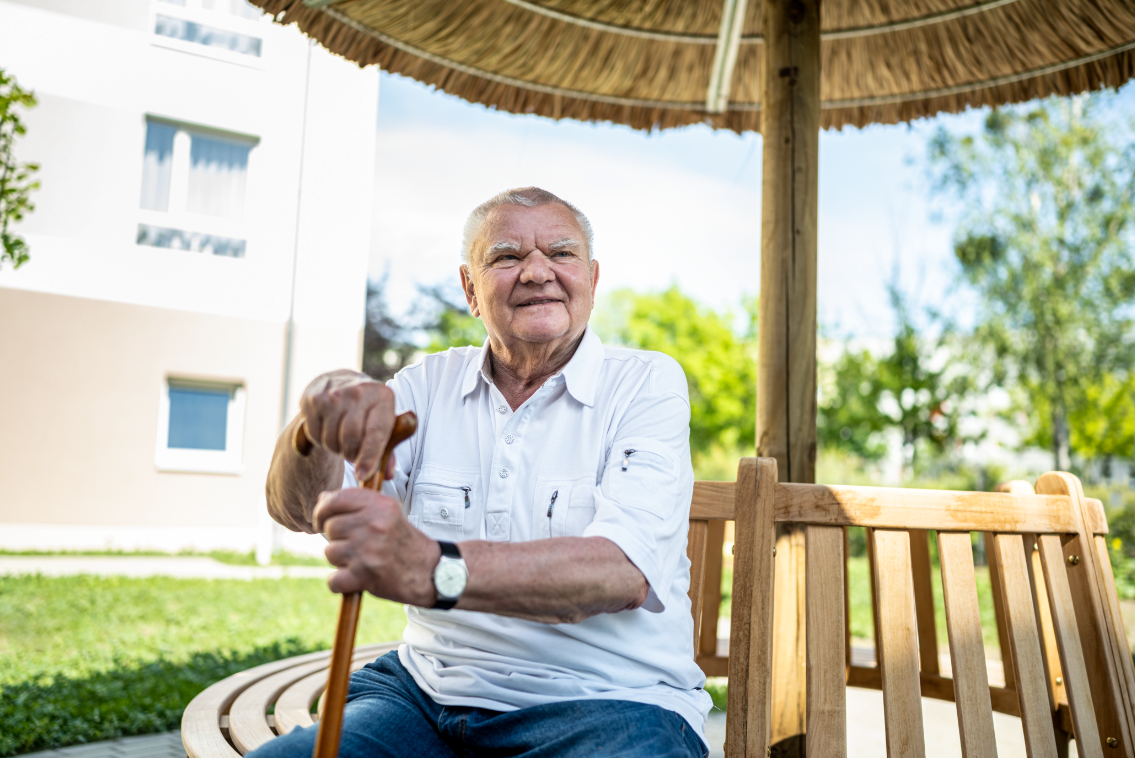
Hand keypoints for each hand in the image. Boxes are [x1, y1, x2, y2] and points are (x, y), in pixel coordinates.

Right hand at [299, 370, 396, 482]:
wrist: (341, 383)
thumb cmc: (367, 409)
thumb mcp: (382, 423)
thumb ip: (387, 449)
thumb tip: (387, 474)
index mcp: (383, 397)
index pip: (376, 433)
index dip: (370, 457)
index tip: (362, 476)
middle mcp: (359, 392)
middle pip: (351, 439)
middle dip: (351, 455)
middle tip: (353, 454)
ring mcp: (334, 394)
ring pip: (331, 439)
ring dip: (336, 448)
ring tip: (342, 439)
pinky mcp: (314, 399)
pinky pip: (315, 435)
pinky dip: (321, 441)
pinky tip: (328, 430)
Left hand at [314, 487, 440, 604]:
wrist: (429, 571)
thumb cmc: (403, 542)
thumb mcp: (387, 513)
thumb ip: (357, 504)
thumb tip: (323, 499)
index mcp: (379, 506)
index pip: (335, 500)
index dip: (322, 510)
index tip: (323, 520)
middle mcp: (374, 525)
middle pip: (330, 528)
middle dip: (338, 539)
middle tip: (357, 545)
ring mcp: (368, 551)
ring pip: (330, 553)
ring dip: (340, 561)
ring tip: (360, 560)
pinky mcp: (364, 575)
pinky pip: (333, 580)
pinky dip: (341, 583)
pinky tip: (356, 579)